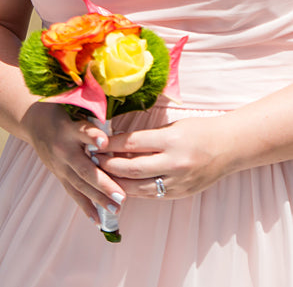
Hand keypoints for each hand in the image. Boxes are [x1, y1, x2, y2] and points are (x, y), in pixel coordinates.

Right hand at [22, 102, 125, 222]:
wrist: (35, 123)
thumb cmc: (62, 113)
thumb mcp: (74, 108)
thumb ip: (93, 118)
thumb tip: (116, 129)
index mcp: (69, 129)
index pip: (82, 132)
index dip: (93, 136)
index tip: (104, 141)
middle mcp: (63, 149)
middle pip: (83, 168)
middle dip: (103, 184)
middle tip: (121, 197)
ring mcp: (59, 165)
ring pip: (79, 184)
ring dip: (98, 199)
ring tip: (116, 210)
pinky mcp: (58, 175)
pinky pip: (72, 192)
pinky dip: (85, 206)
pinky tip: (97, 219)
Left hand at [95, 116, 230, 198]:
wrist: (229, 148)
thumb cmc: (200, 132)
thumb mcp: (173, 128)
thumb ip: (147, 138)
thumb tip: (119, 144)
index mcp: (172, 140)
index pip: (132, 143)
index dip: (110, 144)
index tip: (95, 144)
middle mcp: (175, 163)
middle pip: (131, 168)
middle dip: (107, 165)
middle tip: (93, 161)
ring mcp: (178, 182)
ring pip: (137, 187)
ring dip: (116, 182)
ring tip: (102, 177)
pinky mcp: (180, 193)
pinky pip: (150, 195)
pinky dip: (133, 190)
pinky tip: (122, 186)